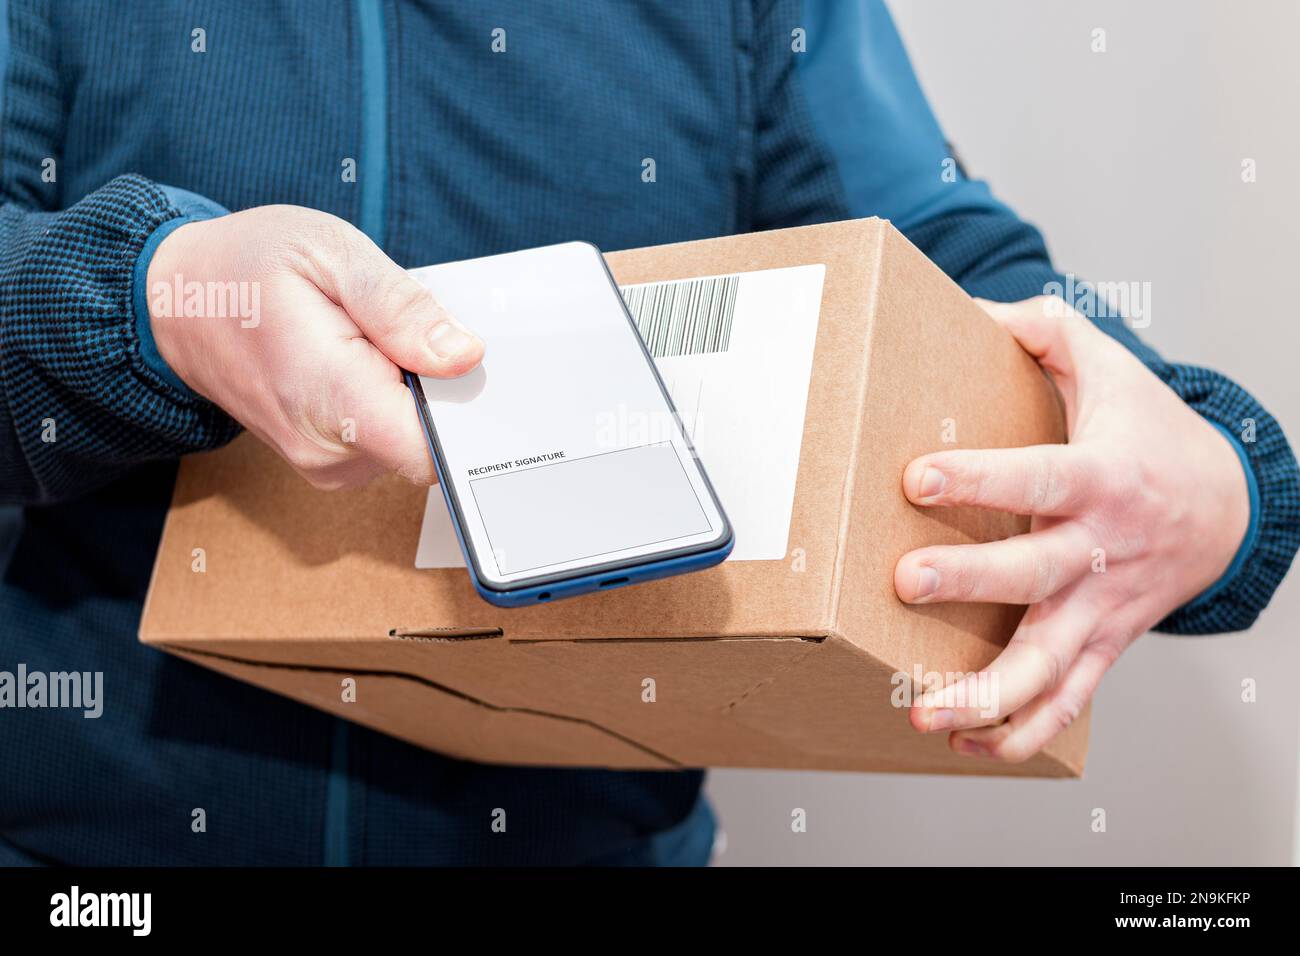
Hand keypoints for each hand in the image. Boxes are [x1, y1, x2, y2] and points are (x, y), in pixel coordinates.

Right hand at [147, 205, 482, 488]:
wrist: (174, 302)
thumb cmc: (245, 266)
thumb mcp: (330, 251)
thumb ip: (400, 307)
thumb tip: (463, 355)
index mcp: (329, 399)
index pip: (432, 451)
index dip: (465, 413)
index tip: (467, 371)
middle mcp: (329, 450)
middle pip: (431, 443)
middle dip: (439, 389)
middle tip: (405, 331)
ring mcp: (327, 465)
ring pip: (413, 443)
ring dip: (412, 393)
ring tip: (374, 340)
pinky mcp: (331, 464)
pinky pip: (390, 442)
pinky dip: (393, 403)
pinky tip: (366, 363)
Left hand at [894, 296, 1249, 761]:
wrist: (1227, 508)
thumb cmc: (1152, 436)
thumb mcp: (1111, 369)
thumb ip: (1045, 330)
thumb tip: (975, 308)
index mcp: (1100, 478)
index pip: (1037, 476)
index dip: (979, 478)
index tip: (918, 476)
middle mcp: (1099, 550)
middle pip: (1034, 574)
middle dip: (971, 581)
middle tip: (908, 581)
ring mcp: (1100, 607)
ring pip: (1049, 665)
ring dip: (988, 696)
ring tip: (925, 711)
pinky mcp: (1100, 644)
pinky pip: (1065, 701)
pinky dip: (1020, 732)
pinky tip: (965, 741)